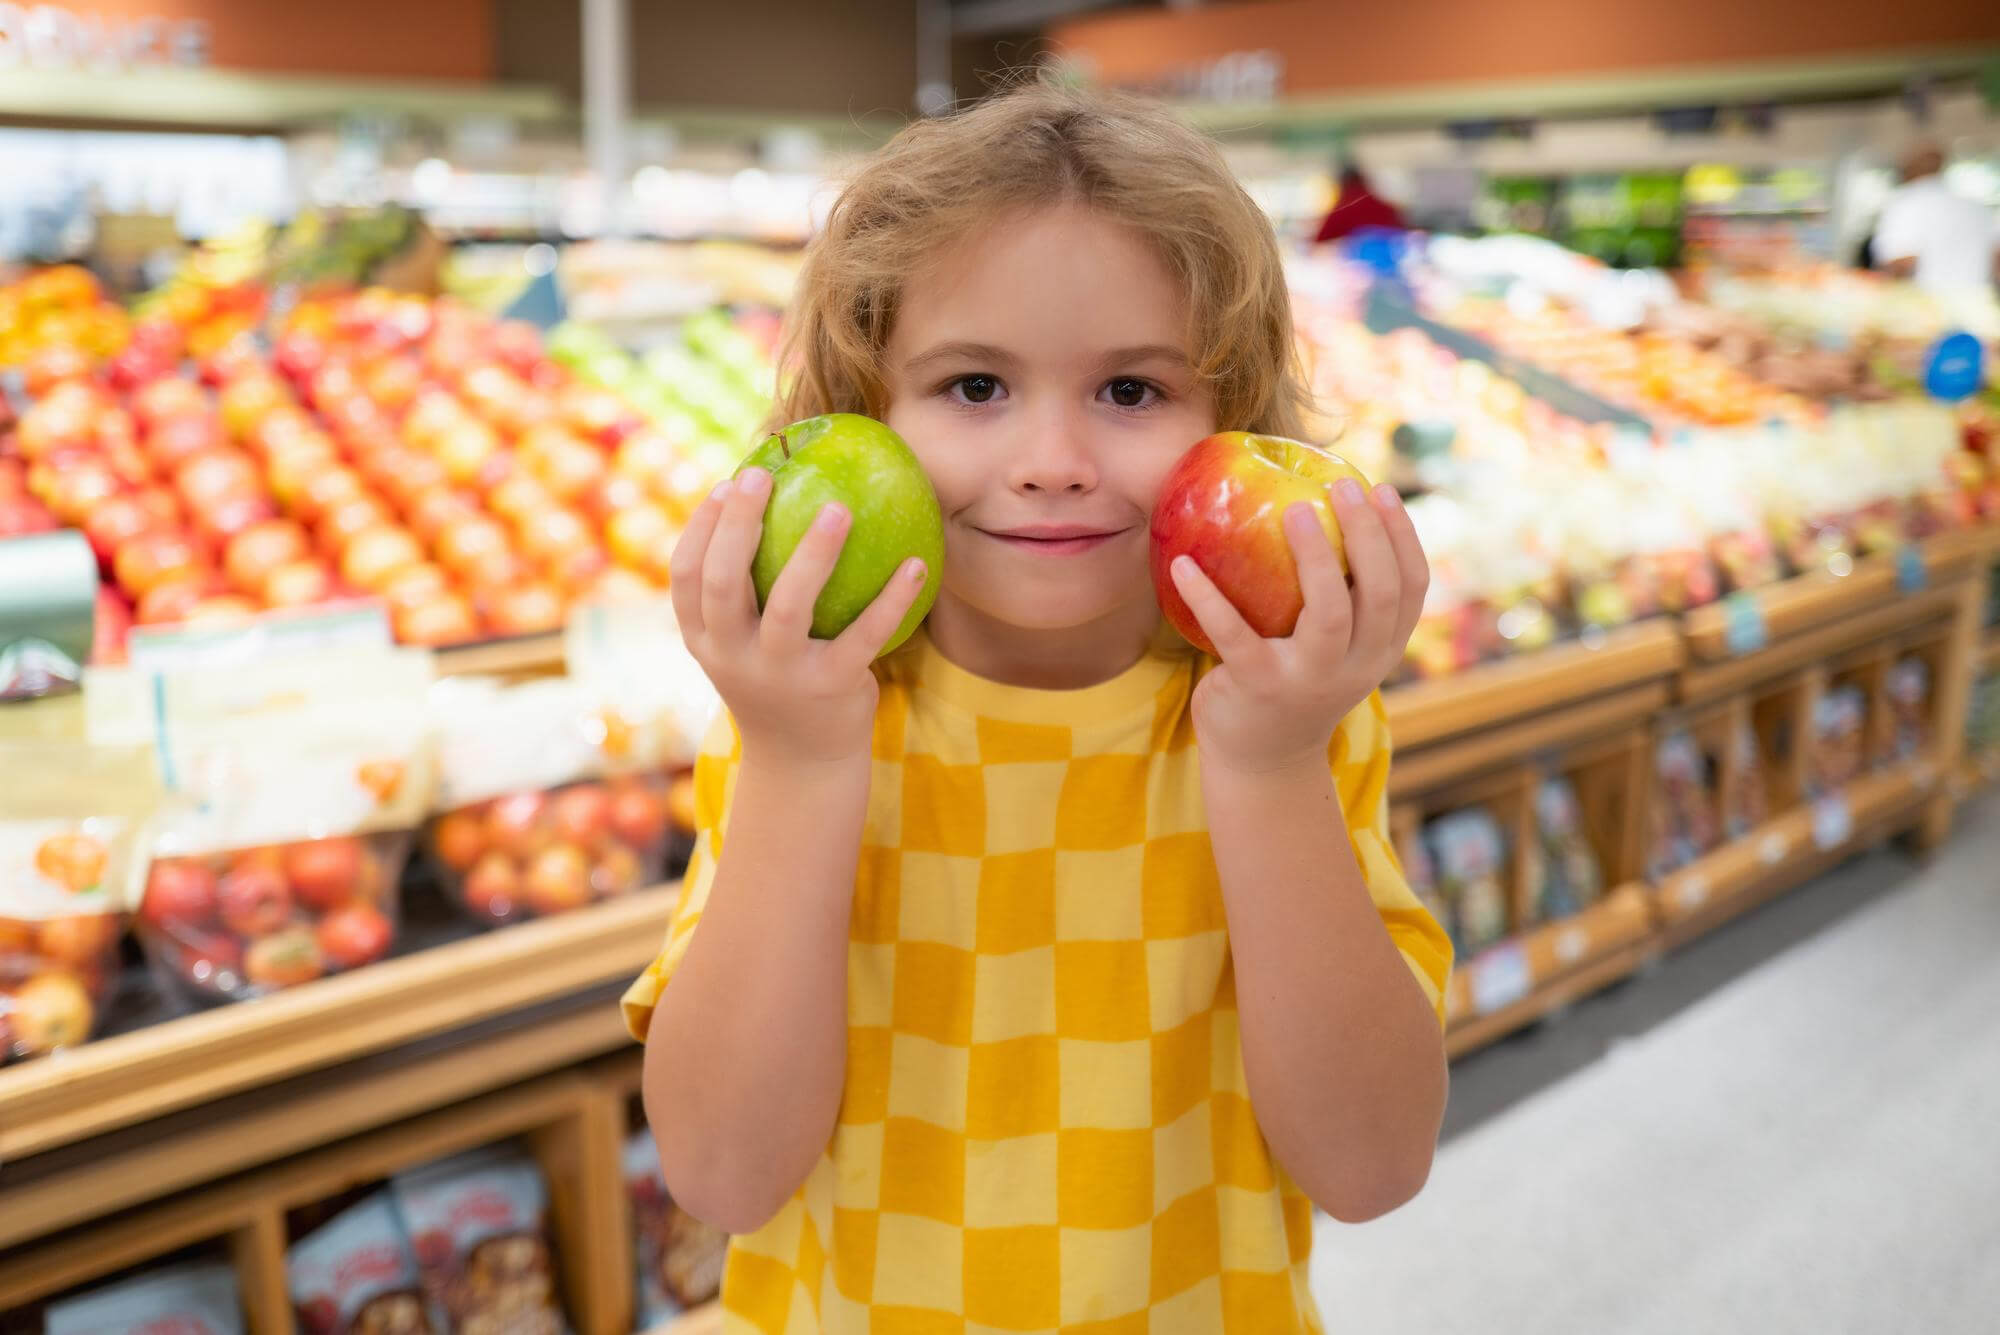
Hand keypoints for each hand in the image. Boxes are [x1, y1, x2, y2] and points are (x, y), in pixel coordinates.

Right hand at [670, 467, 929, 765]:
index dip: (700, 529)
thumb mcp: (743, 646)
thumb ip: (741, 596)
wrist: (804, 766)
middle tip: (761, 474)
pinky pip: (863, 635)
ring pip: (787, 607)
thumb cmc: (777, 682)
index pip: (686, 577)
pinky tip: (916, 563)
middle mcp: (733, 657)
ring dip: (813, 553)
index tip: (723, 484)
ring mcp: (780, 675)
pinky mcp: (830, 687)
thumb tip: (764, 505)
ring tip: (839, 508)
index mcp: (706, 641)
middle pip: (722, 582)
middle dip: (736, 524)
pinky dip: (892, 598)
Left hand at [1169, 480, 1426, 775]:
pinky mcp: (1259, 688)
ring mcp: (1309, 680)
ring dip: (1315, 558)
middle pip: (1380, 595)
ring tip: (1294, 510)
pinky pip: (1235, 635)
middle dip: (1368, 535)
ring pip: (1329, 614)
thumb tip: (1321, 508)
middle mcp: (1355, 667)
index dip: (1402, 536)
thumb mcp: (1334, 649)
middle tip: (1342, 486)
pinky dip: (1208, 598)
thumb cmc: (1294, 682)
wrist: (1261, 760)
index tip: (1380, 489)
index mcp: (1380, 650)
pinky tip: (1184, 564)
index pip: (1411, 589)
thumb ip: (1343, 599)